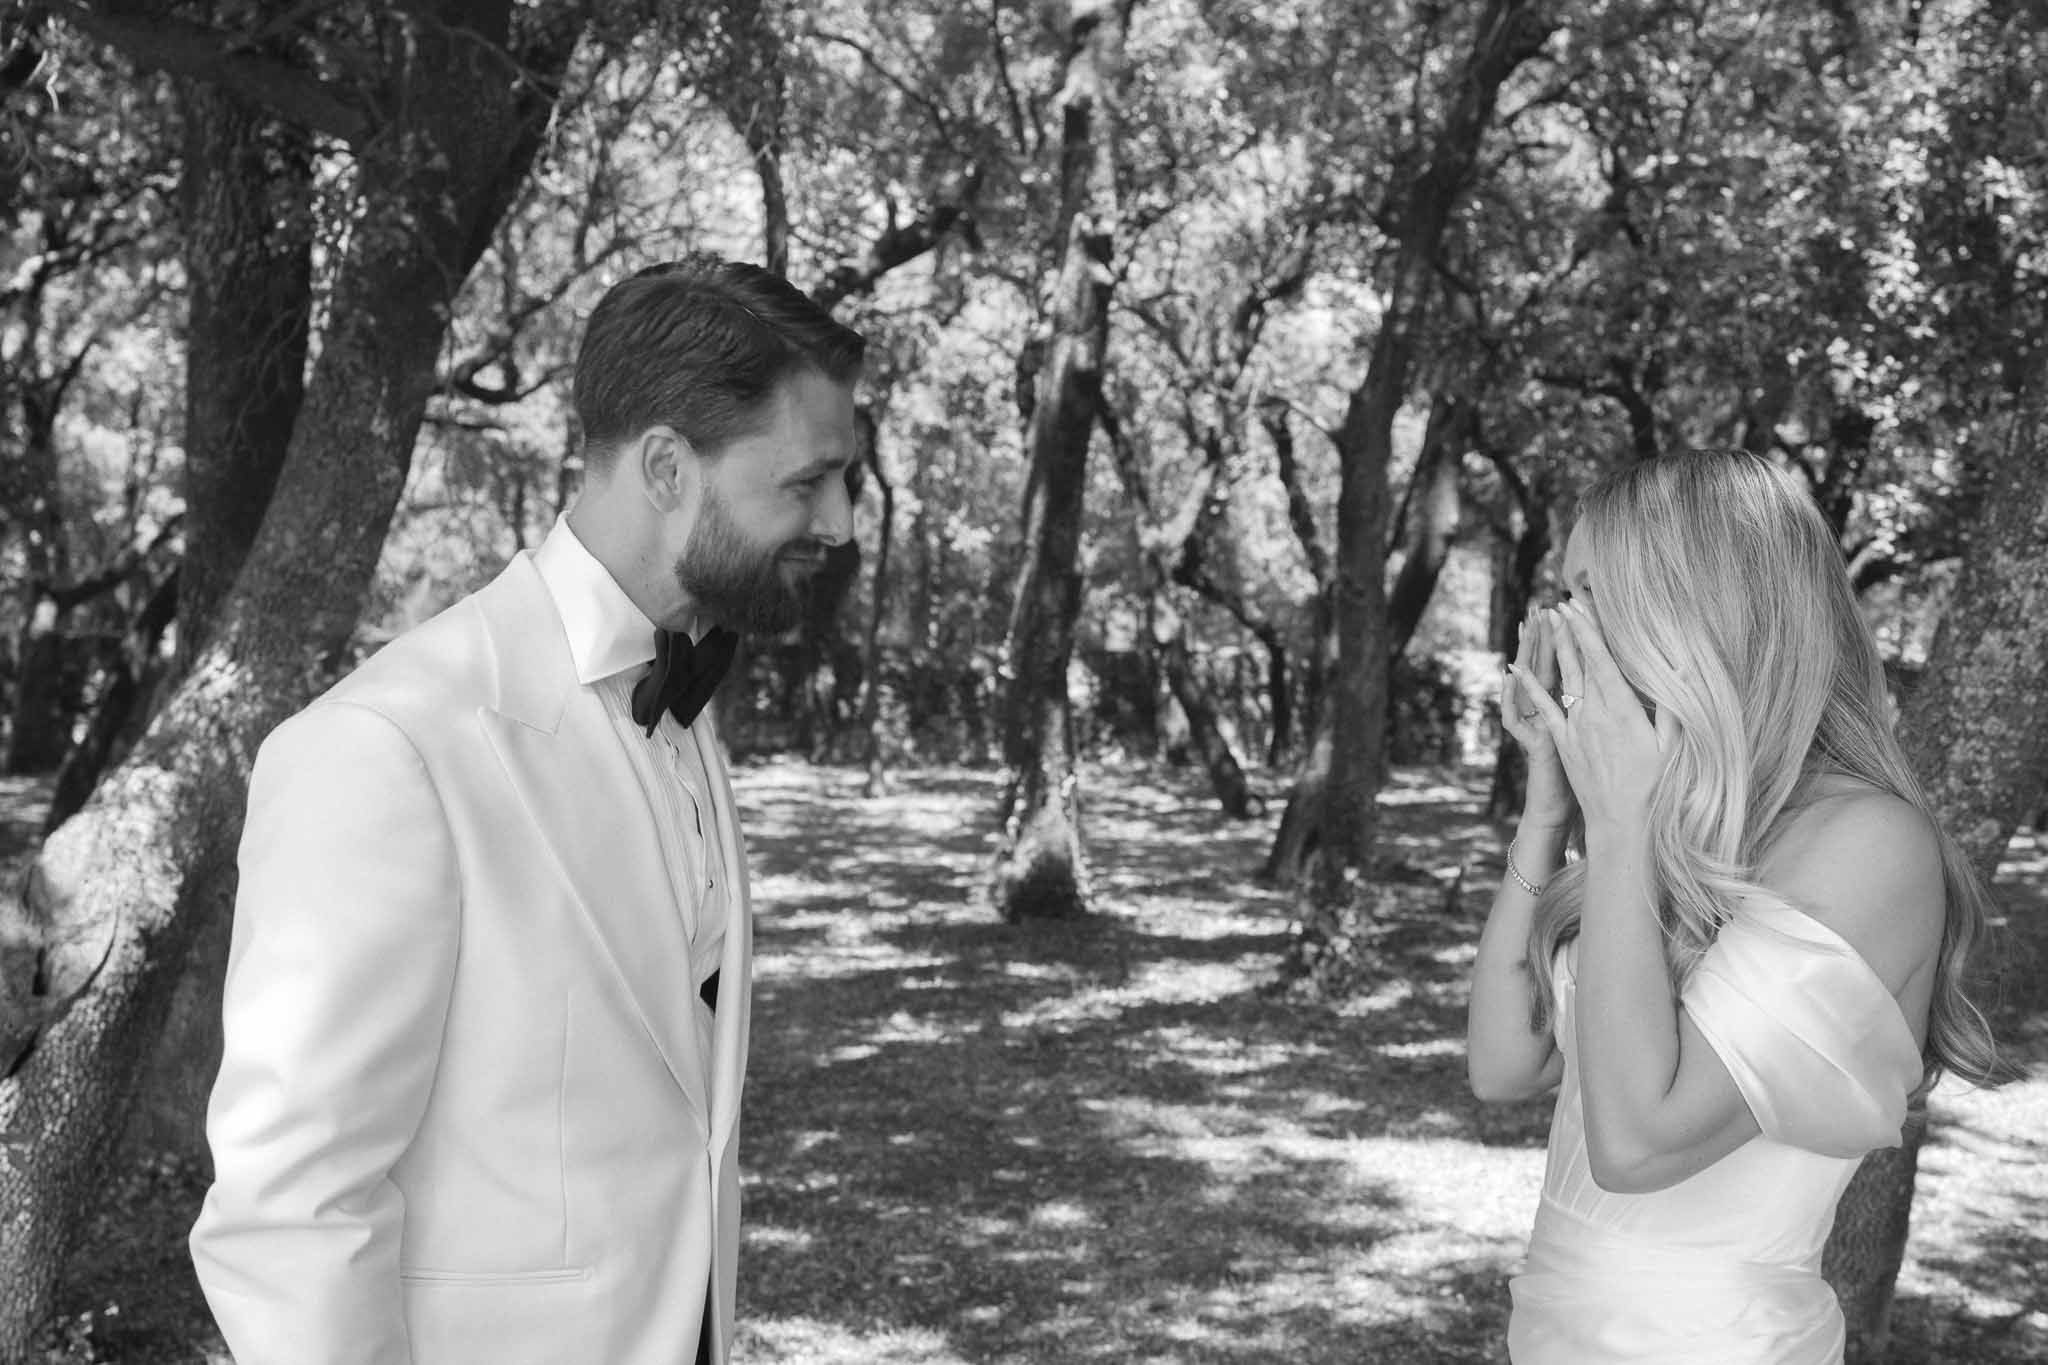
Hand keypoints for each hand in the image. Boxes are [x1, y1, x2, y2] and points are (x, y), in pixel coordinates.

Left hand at [1512, 600, 1675, 840]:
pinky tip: (1516, 668)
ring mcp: (1575, 728)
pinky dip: (1530, 686)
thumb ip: (1674, 705)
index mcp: (1623, 710)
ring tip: (1546, 622)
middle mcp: (1594, 714)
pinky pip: (1544, 708)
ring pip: (1562, 679)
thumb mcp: (1674, 746)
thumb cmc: (1657, 786)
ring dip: (1553, 649)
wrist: (1623, 824)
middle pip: (1579, 663)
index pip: (1602, 661)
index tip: (1579, 607)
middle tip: (1560, 602)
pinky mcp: (1563, 743)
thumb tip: (1680, 668)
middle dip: (1570, 631)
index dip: (1589, 631)